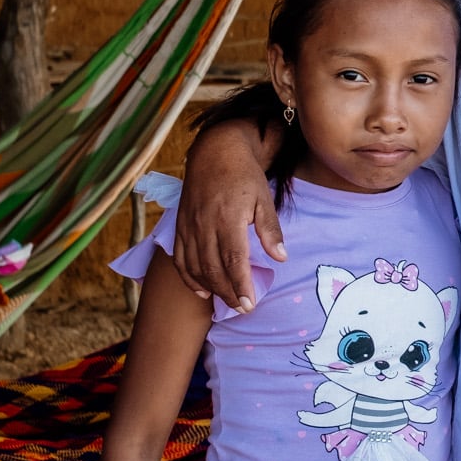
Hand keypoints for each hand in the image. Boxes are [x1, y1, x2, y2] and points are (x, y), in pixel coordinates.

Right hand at [173, 125, 283, 311]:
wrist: (215, 151)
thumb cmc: (244, 175)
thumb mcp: (264, 198)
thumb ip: (270, 229)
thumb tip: (281, 258)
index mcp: (227, 217)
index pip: (233, 259)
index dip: (240, 285)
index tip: (249, 304)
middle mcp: (204, 224)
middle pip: (212, 268)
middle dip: (228, 293)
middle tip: (243, 308)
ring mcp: (188, 226)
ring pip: (195, 266)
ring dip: (210, 288)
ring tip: (227, 302)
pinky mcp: (180, 226)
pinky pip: (179, 258)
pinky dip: (188, 278)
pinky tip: (201, 291)